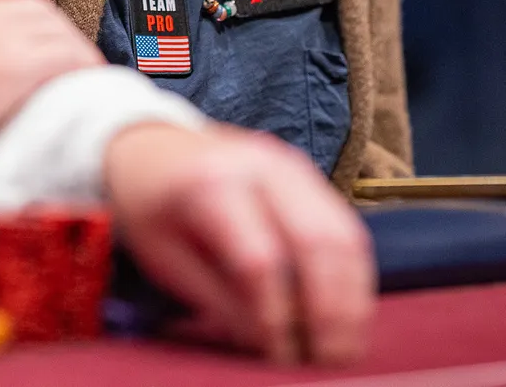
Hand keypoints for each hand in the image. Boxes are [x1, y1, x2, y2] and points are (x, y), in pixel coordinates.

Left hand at [102, 123, 374, 364]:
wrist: (152, 146)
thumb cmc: (152, 207)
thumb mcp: (164, 258)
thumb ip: (216, 299)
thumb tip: (265, 344)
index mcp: (213, 184)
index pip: (259, 259)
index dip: (276, 315)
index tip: (280, 356)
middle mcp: (262, 166)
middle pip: (315, 241)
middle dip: (330, 309)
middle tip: (331, 359)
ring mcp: (292, 165)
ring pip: (342, 232)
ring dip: (353, 296)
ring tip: (348, 344)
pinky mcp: (308, 174)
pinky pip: (345, 224)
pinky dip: (353, 273)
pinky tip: (350, 311)